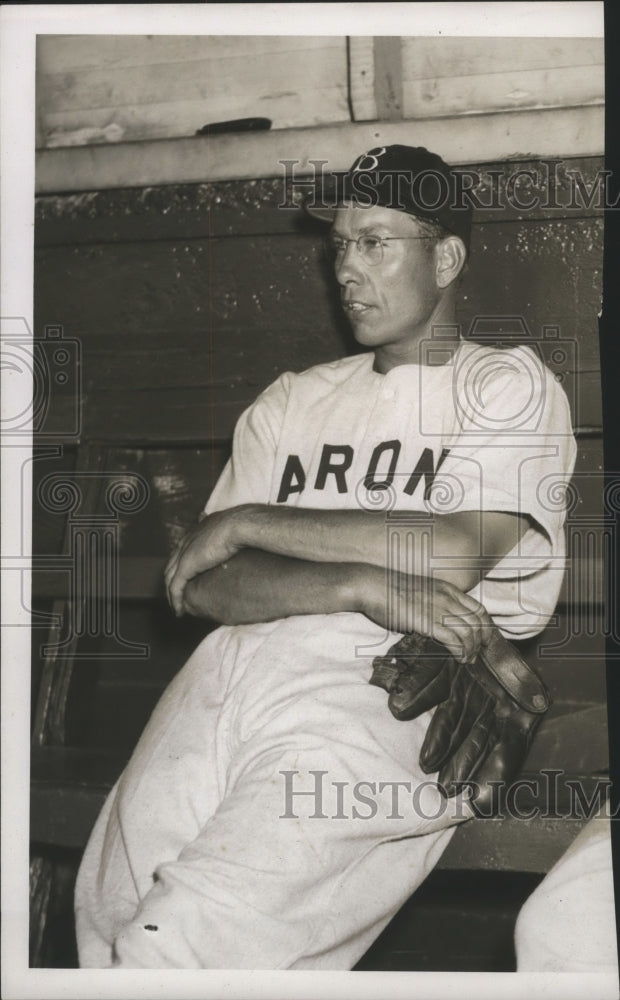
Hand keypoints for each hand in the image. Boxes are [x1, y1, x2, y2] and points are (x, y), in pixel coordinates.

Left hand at [164, 507, 247, 615]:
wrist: (240, 524)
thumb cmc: (243, 525)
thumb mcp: (234, 528)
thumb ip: (231, 533)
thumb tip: (241, 536)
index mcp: (196, 532)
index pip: (182, 551)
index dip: (182, 566)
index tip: (187, 578)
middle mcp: (185, 541)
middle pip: (171, 565)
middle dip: (172, 581)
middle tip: (178, 596)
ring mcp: (183, 553)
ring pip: (170, 578)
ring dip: (172, 594)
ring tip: (177, 607)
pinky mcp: (186, 565)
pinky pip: (175, 587)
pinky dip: (175, 599)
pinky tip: (179, 611)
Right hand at [358, 567, 491, 663]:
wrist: (373, 586)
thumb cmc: (392, 591)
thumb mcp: (423, 591)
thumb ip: (437, 603)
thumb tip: (442, 622)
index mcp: (448, 590)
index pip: (479, 609)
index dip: (487, 627)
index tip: (485, 640)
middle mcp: (448, 598)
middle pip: (478, 622)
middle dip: (482, 642)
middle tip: (477, 654)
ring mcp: (438, 609)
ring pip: (469, 632)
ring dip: (472, 649)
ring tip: (467, 659)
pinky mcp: (427, 622)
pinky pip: (453, 639)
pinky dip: (460, 652)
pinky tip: (458, 658)